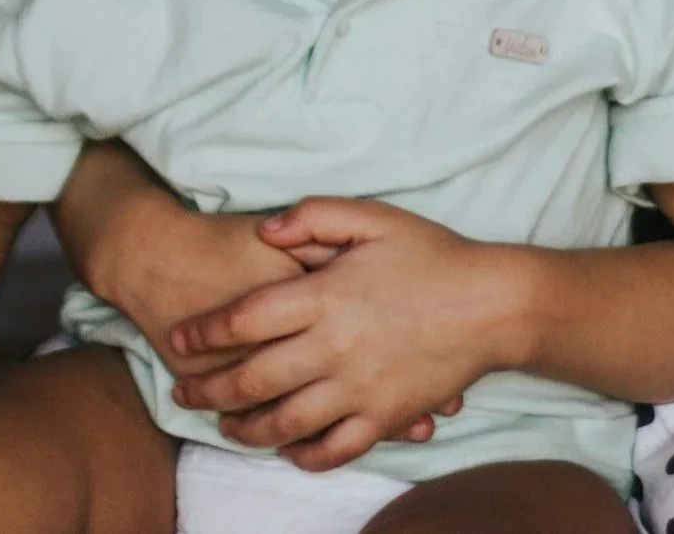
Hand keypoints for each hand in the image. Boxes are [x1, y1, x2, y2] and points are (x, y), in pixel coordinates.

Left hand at [169, 198, 512, 470]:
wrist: (495, 303)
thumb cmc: (434, 255)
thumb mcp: (374, 217)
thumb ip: (315, 217)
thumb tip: (265, 229)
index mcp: (326, 295)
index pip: (244, 320)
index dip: (203, 333)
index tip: (178, 340)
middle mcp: (335, 347)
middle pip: (251, 379)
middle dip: (206, 390)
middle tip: (182, 393)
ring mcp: (360, 388)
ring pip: (284, 422)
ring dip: (245, 428)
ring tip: (226, 425)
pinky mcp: (386, 417)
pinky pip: (334, 449)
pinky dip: (304, 456)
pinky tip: (290, 450)